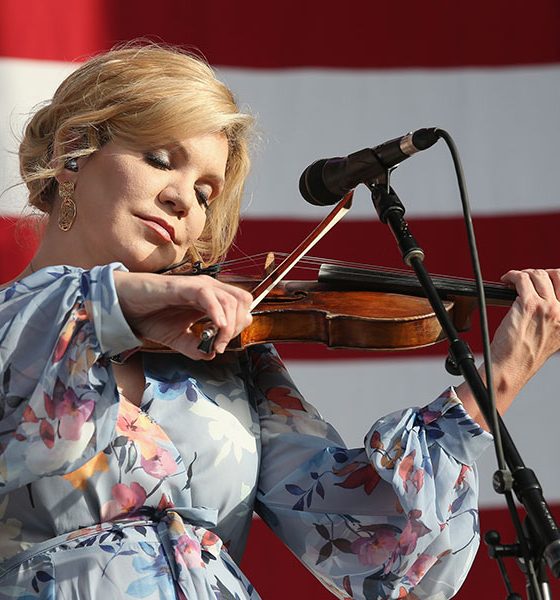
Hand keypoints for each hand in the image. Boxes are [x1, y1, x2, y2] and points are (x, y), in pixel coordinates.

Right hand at [113, 271, 252, 359]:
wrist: (126, 306)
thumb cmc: (151, 316)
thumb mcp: (178, 339)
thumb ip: (195, 348)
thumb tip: (211, 355)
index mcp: (212, 299)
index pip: (241, 307)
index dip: (238, 327)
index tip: (221, 346)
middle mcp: (209, 289)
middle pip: (243, 301)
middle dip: (237, 326)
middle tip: (219, 345)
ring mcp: (198, 285)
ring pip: (230, 299)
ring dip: (227, 325)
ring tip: (214, 343)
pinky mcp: (184, 285)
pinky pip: (208, 294)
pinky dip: (216, 311)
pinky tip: (214, 326)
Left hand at [456, 268, 559, 427]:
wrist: (511, 368)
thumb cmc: (525, 355)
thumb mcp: (552, 336)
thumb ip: (554, 317)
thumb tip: (547, 297)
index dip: (555, 277)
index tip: (544, 279)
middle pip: (556, 275)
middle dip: (539, 273)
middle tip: (525, 279)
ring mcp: (548, 308)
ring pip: (537, 275)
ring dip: (523, 274)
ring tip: (513, 281)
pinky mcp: (529, 306)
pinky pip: (521, 279)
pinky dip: (512, 275)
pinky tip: (506, 280)